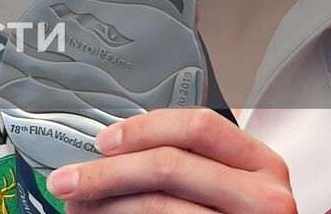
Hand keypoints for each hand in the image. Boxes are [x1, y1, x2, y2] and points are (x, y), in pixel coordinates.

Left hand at [45, 109, 294, 212]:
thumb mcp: (224, 180)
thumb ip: (185, 158)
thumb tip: (107, 148)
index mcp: (261, 162)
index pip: (197, 125)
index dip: (142, 129)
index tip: (101, 141)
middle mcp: (265, 195)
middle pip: (169, 166)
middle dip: (107, 172)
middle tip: (65, 181)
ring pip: (160, 206)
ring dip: (107, 205)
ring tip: (78, 206)